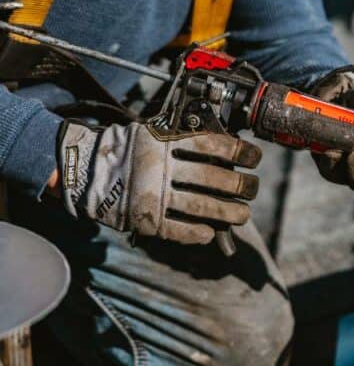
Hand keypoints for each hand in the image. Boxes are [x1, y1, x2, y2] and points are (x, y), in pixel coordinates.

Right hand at [57, 120, 260, 243]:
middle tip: (252, 188)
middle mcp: (162, 166)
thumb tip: (225, 146)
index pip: (213, 144)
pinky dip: (198, 234)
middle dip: (241, 185)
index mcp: (166, 140)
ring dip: (229, 213)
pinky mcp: (145, 218)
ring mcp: (154, 194)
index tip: (254, 157)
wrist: (86, 170)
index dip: (240, 151)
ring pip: (202, 207)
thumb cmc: (128, 148)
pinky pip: (178, 230)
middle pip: (214, 178)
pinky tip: (211, 234)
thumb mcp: (154, 131)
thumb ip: (184, 136)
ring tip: (243, 215)